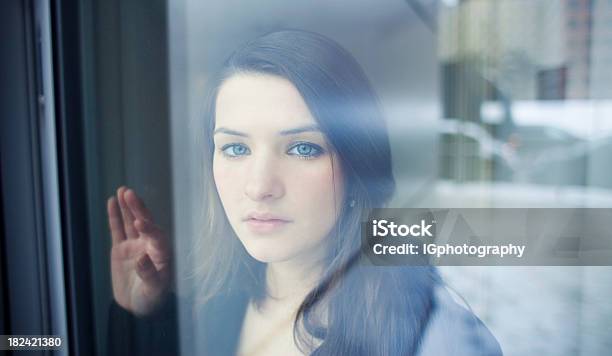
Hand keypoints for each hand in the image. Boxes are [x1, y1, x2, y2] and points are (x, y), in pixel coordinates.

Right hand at [107, 186, 171, 315]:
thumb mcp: (154, 290)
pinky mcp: (121, 249)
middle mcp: (150, 245)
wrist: (138, 307)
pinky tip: (112, 201)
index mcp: (162, 254)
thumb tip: (142, 258)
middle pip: (144, 223)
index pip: (156, 237)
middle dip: (138, 209)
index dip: (148, 228)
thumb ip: (150, 274)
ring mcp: (135, 245)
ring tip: (123, 191)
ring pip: (130, 222)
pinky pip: (117, 229)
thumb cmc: (152, 299)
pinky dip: (115, 216)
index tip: (139, 221)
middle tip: (130, 194)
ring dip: (128, 207)